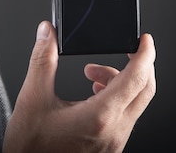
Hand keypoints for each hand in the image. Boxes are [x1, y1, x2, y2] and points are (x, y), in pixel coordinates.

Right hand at [3, 21, 155, 152]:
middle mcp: (113, 131)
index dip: (145, 54)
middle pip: (145, 91)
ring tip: (93, 74)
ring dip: (120, 82)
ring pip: (134, 104)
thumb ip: (43, 61)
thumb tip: (47, 33)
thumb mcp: (32, 98)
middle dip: (140, 65)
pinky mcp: (108, 148)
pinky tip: (94, 94)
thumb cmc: (30, 148)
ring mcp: (113, 143)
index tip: (145, 40)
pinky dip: (116, 99)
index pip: (136, 79)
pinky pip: (125, 118)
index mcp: (99, 116)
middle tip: (130, 49)